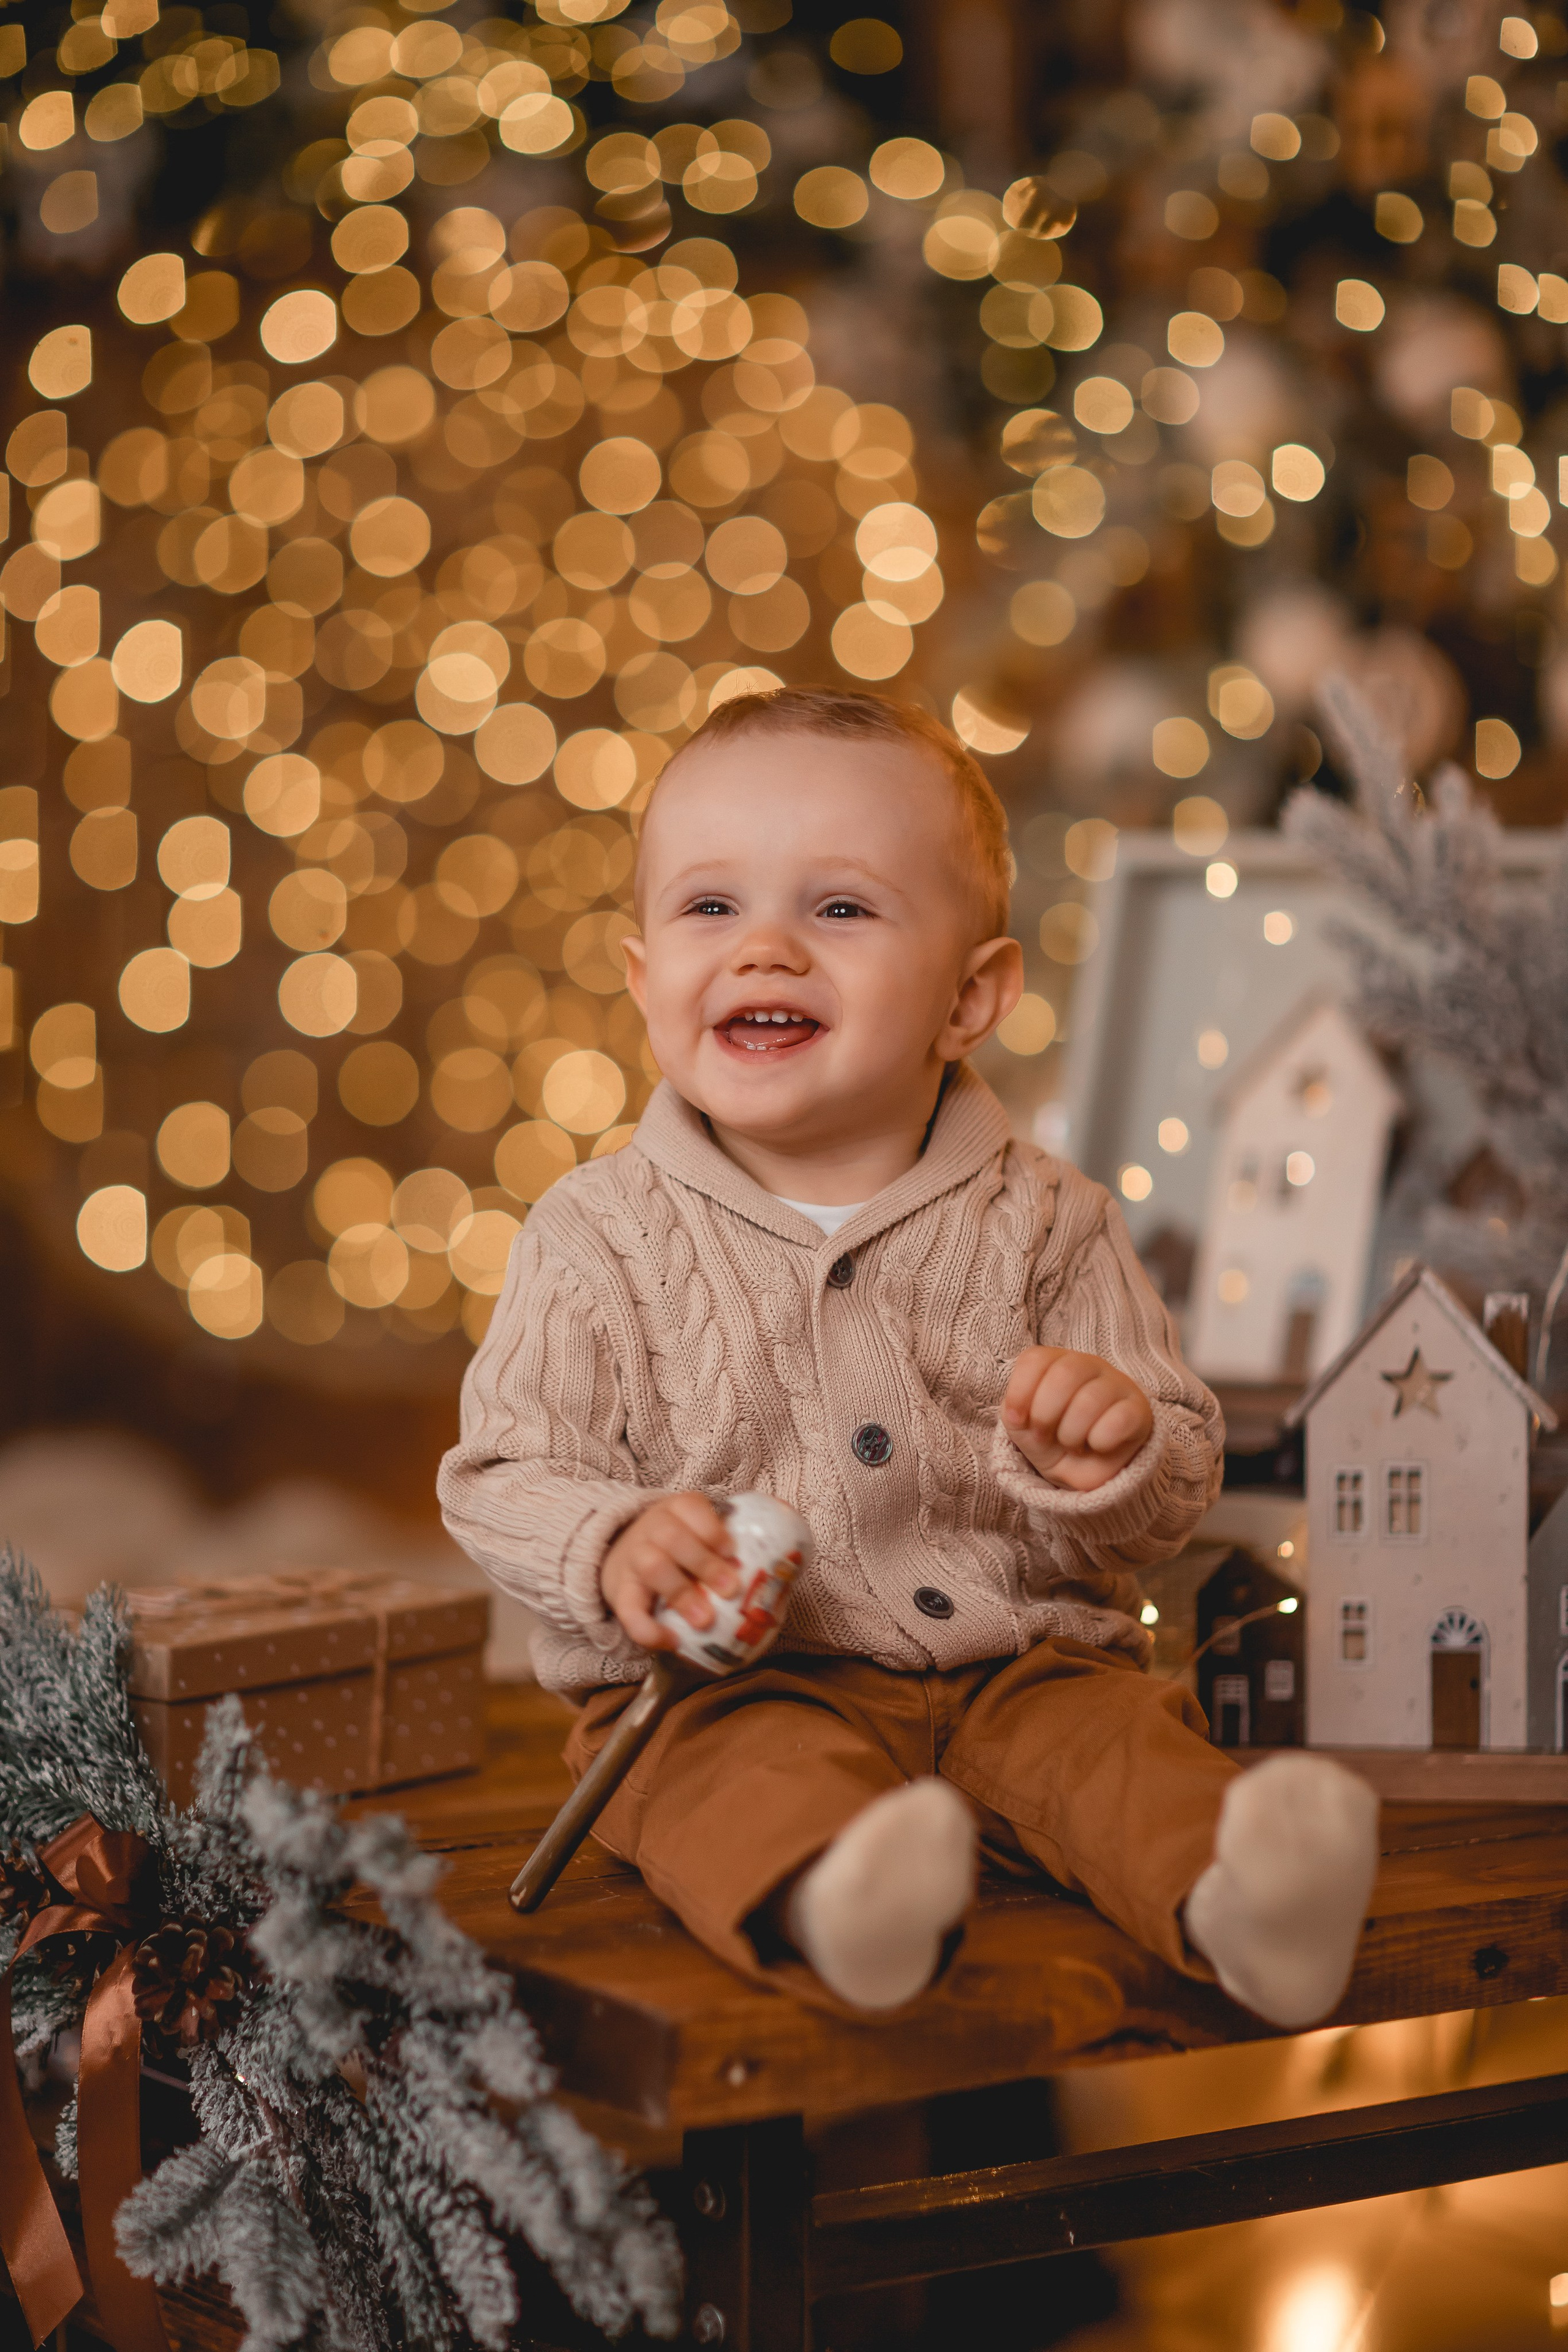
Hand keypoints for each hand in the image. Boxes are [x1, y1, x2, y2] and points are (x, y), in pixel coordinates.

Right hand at [601, 1493, 738, 1651]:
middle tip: (730, 1590)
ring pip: (652, 1567)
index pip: (691, 1508)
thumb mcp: (700, 1525)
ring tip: (705, 1620)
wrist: (622, 1552)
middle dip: (704, 1564)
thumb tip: (792, 1527)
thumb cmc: (679, 1543)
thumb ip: (739, 1529)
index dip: (712, 1529)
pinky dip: (647, 1628)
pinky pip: (629, 1610)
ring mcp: (633, 1559)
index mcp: (678, 1510)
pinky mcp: (620, 1592)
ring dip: (681, 1594)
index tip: (732, 1550)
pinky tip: (670, 1642)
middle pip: (673, 1539)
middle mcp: (653, 1529)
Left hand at [1000, 1347, 1152, 1491]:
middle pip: (1064, 1374)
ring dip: (1071, 1433)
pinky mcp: (1139, 1410)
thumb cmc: (1053, 1440)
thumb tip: (1017, 1413)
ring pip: (1090, 1399)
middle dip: (1045, 1414)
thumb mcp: (1024, 1428)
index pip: (1036, 1359)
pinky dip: (1100, 1440)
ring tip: (1072, 1444)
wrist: (1086, 1471)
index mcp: (1057, 1361)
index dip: (1020, 1392)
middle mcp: (1089, 1365)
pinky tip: (1097, 1446)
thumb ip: (1015, 1413)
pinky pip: (1119, 1420)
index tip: (1018, 1419)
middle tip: (1045, 1434)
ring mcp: (1118, 1384)